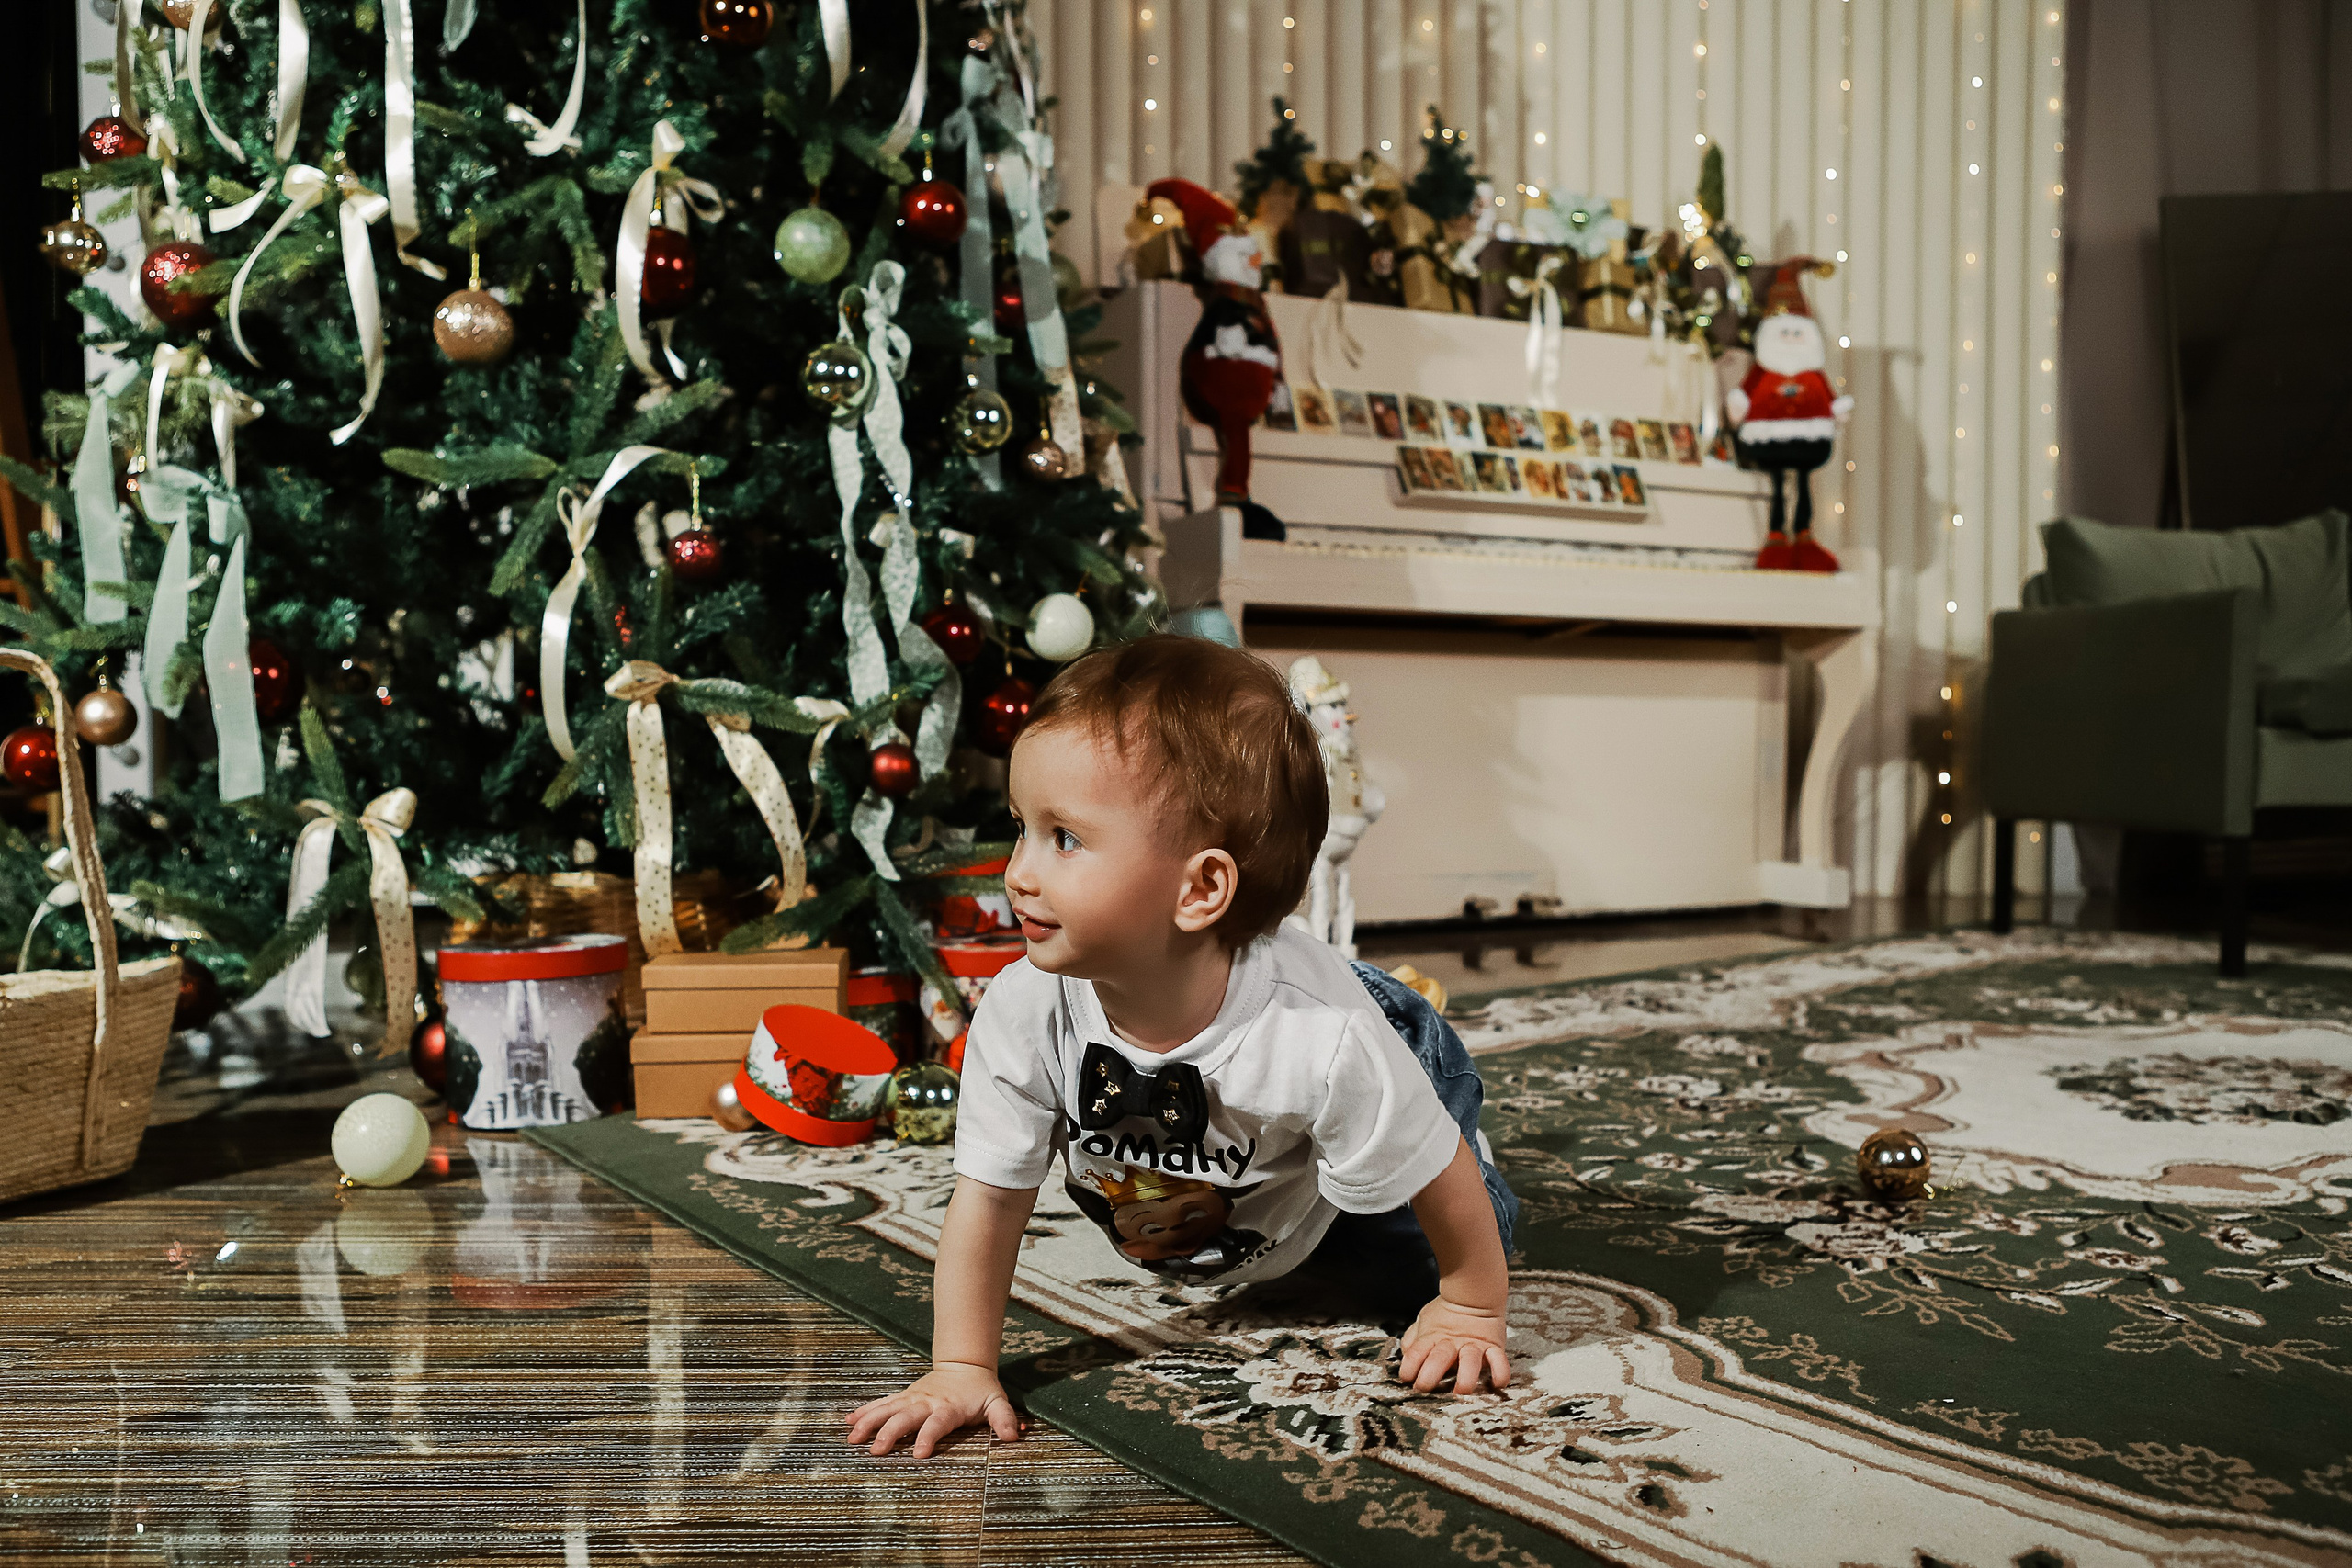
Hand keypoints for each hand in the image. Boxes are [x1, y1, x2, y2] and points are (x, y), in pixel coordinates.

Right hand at [845, 1362, 1024, 1457]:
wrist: (965, 1364)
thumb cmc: (981, 1391)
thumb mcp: (997, 1402)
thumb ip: (1004, 1418)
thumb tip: (1014, 1436)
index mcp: (948, 1407)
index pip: (937, 1423)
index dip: (928, 1437)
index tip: (919, 1454)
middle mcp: (926, 1402)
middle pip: (905, 1417)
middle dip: (890, 1433)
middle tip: (875, 1451)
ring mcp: (912, 1398)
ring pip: (888, 1409)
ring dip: (870, 1422)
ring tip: (852, 1437)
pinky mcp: (904, 1397)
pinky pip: (882, 1403)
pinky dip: (865, 1411)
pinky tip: (848, 1421)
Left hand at [1399, 1295, 1510, 1394]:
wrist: (1474, 1295)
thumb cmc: (1446, 1314)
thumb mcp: (1423, 1322)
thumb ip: (1413, 1340)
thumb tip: (1406, 1355)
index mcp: (1432, 1337)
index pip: (1416, 1352)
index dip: (1409, 1366)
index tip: (1407, 1378)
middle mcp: (1452, 1343)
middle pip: (1439, 1358)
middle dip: (1430, 1374)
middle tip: (1425, 1387)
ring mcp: (1474, 1345)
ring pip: (1470, 1362)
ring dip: (1466, 1377)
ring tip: (1462, 1390)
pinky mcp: (1493, 1346)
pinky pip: (1499, 1360)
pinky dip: (1500, 1372)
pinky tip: (1497, 1384)